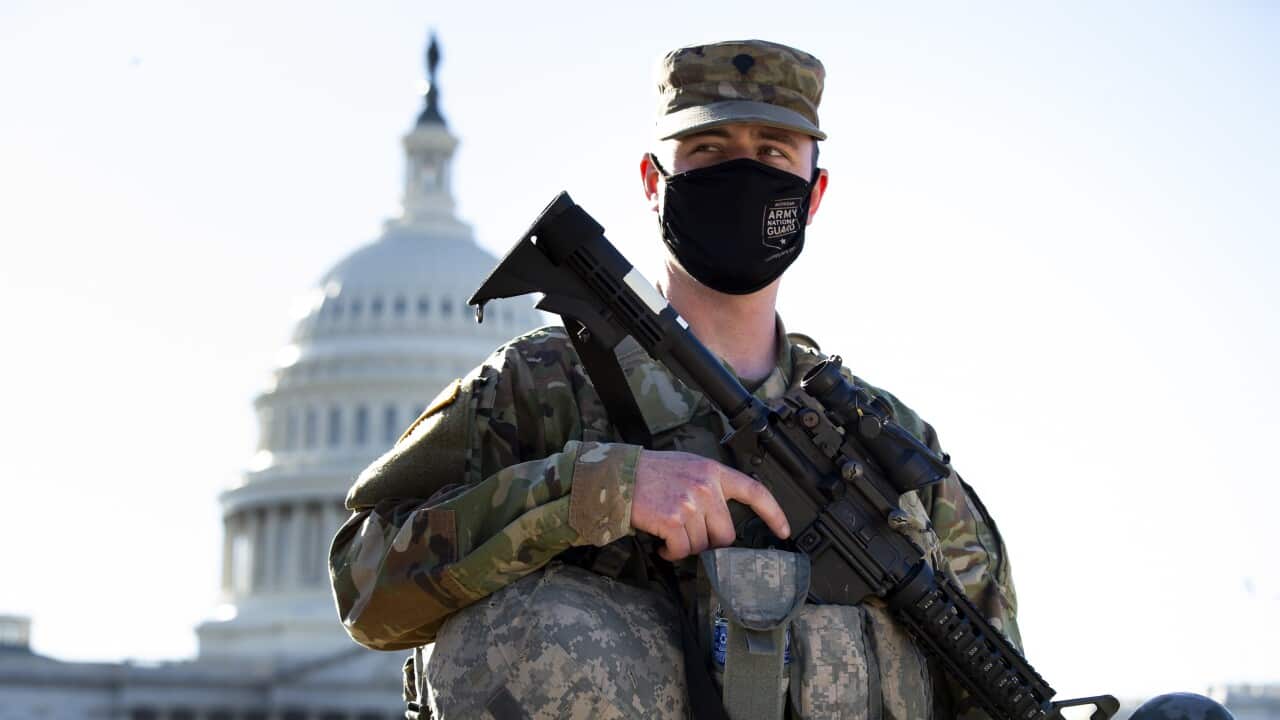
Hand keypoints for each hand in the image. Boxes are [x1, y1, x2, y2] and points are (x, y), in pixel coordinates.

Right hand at [631, 449, 790, 560]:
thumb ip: (711, 485)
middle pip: (726, 533)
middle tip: (689, 535)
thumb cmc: (652, 473)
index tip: (784, 531)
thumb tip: (724, 519)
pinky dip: (672, 553)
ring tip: (670, 534)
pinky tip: (662, 545)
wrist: (619, 475)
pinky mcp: (673, 519)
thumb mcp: (688, 467)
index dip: (773, 513)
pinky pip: (682, 550)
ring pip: (702, 545)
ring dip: (686, 546)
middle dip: (709, 542)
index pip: (754, 491)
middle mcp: (706, 486)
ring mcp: (690, 503)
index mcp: (714, 471)